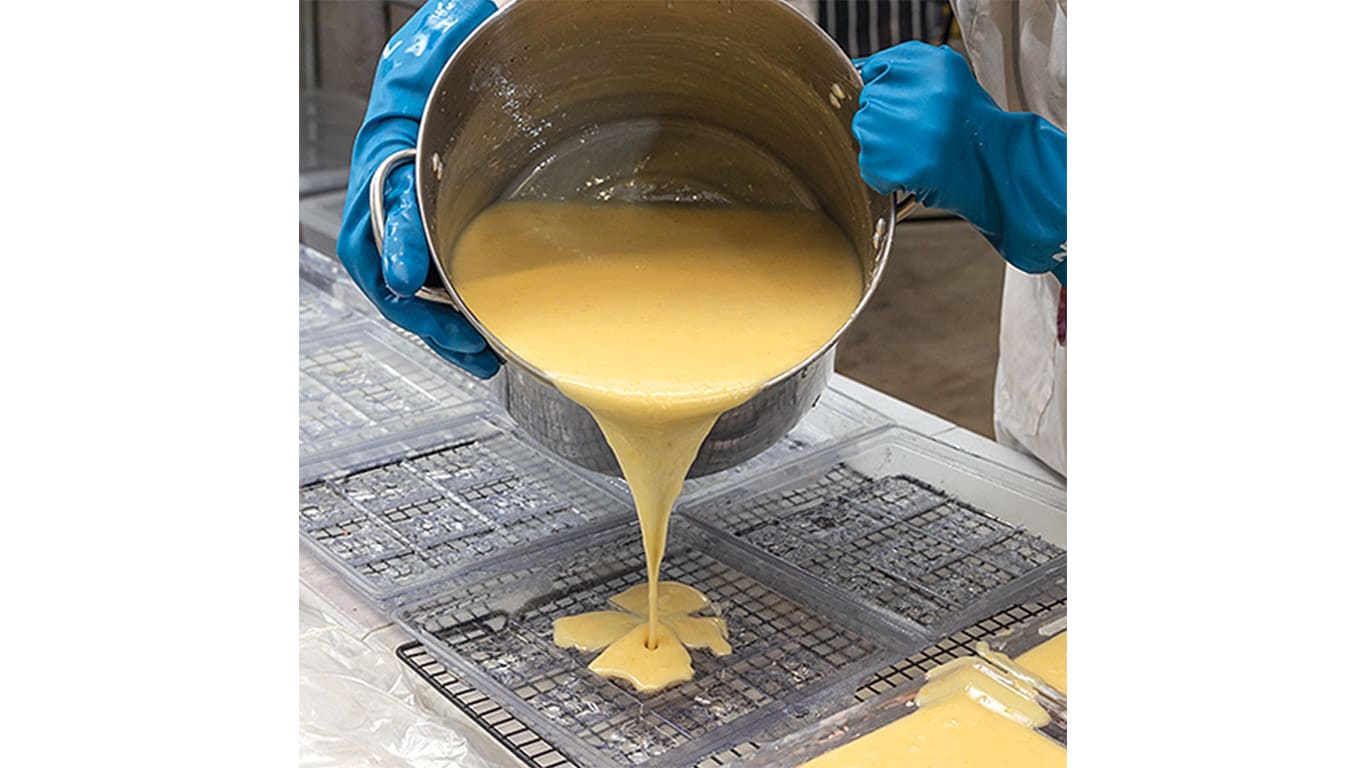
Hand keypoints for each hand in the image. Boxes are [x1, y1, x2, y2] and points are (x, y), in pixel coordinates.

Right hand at [337, 0, 500, 375]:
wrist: (452, 57)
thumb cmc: (452, 52)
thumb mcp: (450, 42)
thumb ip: (450, 43)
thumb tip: (471, 26)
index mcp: (390, 144)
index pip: (387, 198)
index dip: (397, 238)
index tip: (403, 275)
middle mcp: (388, 185)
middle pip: (384, 263)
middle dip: (419, 310)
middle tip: (460, 339)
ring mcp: (403, 211)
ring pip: (402, 284)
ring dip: (435, 326)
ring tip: (474, 357)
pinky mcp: (427, 229)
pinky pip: (424, 283)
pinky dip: (445, 317)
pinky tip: (474, 342)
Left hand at [853, 42, 1066, 284]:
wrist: (995, 168)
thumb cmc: (975, 127)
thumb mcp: (948, 77)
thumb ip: (907, 67)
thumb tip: (864, 71)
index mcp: (923, 63)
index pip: (874, 69)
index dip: (890, 93)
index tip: (908, 106)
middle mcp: (905, 89)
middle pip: (869, 102)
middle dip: (888, 120)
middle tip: (922, 133)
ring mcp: (890, 125)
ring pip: (864, 132)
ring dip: (885, 146)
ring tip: (920, 150)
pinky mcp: (883, 159)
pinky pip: (869, 164)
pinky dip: (886, 173)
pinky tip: (914, 168)